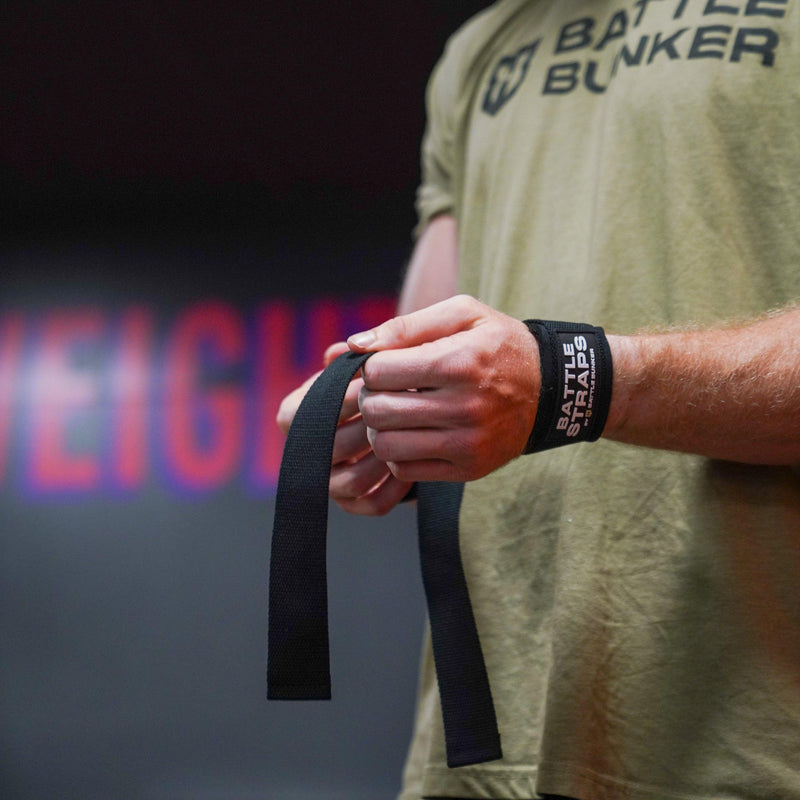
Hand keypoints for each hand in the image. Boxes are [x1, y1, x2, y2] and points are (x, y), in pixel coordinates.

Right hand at [276, 342, 413, 515]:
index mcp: (296, 414)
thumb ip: (354, 354)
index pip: (302, 415)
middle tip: (401, 409)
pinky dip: (396, 486)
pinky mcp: (355, 502)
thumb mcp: (372, 356)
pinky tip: (416, 457)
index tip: (371, 384)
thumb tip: (338, 354)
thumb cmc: (384, 371)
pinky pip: (373, 503)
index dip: (339, 400)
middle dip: (369, 427)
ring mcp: (330, 481)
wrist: (409, 399)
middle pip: (332, 448)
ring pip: (352, 481)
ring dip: (384, 457)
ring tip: (411, 433)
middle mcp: (306, 453)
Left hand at [349, 295, 539, 482]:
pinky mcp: (467, 468)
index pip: (378, 372)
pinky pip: (405, 470)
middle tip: (384, 391)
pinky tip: (411, 435)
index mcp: (458, 362)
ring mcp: (466, 442)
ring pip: (385, 445)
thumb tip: (355, 345)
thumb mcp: (463, 314)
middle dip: (370, 398)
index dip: (372, 366)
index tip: (386, 365)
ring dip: (379, 429)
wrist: (549, 389)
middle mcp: (464, 406)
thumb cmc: (498, 345)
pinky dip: (396, 454)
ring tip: (395, 413)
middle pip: (377, 411)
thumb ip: (406, 325)